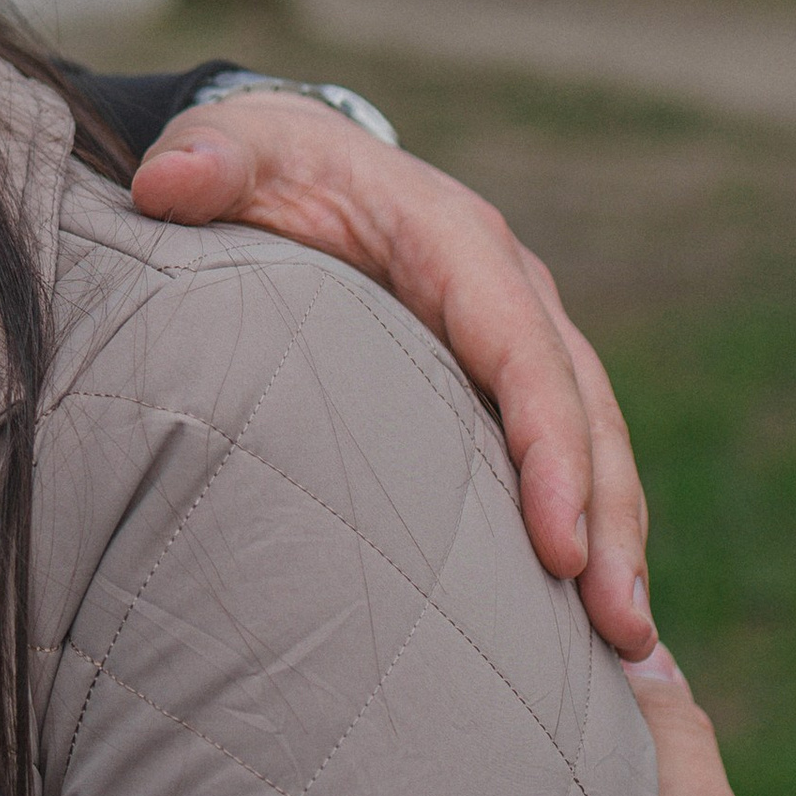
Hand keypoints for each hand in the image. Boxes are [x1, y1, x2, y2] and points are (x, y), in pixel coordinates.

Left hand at [132, 94, 656, 658]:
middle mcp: (511, 290)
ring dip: (615, 542)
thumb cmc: (263, 164)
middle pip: (581, 411)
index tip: (557, 545)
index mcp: (457, 240)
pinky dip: (587, 533)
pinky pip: (563, 458)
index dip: (548, 446)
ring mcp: (516, 339)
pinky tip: (588, 623)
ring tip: (628, 648)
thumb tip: (166, 182)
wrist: (293, 160)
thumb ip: (205, 161)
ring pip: (592, 443)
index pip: (520, 350)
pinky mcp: (502, 384)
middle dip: (607, 520)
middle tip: (621, 629)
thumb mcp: (232, 147)